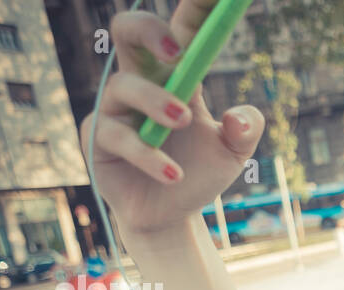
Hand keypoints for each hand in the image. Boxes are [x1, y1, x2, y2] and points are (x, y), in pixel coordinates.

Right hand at [78, 1, 264, 239]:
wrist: (170, 215)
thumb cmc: (198, 173)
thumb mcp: (233, 154)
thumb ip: (245, 131)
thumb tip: (240, 117)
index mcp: (175, 75)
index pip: (184, 30)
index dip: (197, 6)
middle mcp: (141, 81)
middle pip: (128, 30)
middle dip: (149, 30)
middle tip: (177, 52)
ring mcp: (115, 108)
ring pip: (125, 86)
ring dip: (156, 101)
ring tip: (183, 122)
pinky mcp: (97, 138)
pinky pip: (118, 137)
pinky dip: (150, 155)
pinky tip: (174, 173)